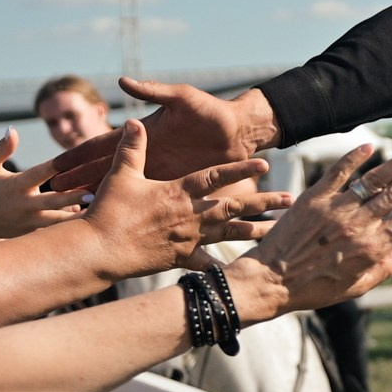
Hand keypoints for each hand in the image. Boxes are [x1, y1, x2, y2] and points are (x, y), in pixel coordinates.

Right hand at [0, 129, 87, 247]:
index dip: (61, 166)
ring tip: (98, 212)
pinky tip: (88, 223)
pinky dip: (68, 227)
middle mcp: (24, 204)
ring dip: (77, 216)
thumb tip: (12, 130)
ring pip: (57, 221)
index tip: (81, 160)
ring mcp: (28, 222)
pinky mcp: (29, 234)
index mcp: (16, 185)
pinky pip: (52, 231)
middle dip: (75, 197)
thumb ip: (1, 149)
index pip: (42, 172)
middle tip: (96, 192)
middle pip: (55, 200)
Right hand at [47, 80, 277, 192]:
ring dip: (101, 200)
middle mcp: (149, 158)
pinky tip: (118, 233)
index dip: (80, 155)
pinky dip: (132, 215)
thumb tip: (122, 80)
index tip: (55, 166)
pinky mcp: (176, 192)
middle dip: (80, 181)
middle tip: (53, 195)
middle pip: (108, 171)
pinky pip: (147, 204)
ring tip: (74, 214)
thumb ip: (153, 91)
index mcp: (146, 136)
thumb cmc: (210, 112)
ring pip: (125, 190)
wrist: (238, 132)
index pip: (105, 145)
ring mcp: (160, 177)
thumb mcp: (181, 98)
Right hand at [84, 121, 294, 277]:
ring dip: (253, 231)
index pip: (216, 177)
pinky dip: (220, 265)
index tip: (265, 165)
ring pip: (228, 233)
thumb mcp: (121, 176)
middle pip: (234, 206)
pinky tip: (237, 270)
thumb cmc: (110, 213)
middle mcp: (191, 215)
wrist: (101, 252)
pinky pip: (206, 262)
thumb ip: (132, 148)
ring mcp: (188, 238)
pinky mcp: (180, 258)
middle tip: (290, 200)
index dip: (241, 170)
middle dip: (263, 203)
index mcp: (179, 192)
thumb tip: (134, 121)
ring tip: (277, 232)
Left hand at [227, 143, 391, 318]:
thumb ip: (386, 266)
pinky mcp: (314, 198)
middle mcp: (359, 226)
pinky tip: (371, 146)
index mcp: (373, 248)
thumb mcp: (357, 287)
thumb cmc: (315, 289)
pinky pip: (338, 173)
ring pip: (376, 180)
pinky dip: (355, 158)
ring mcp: (337, 209)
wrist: (270, 281)